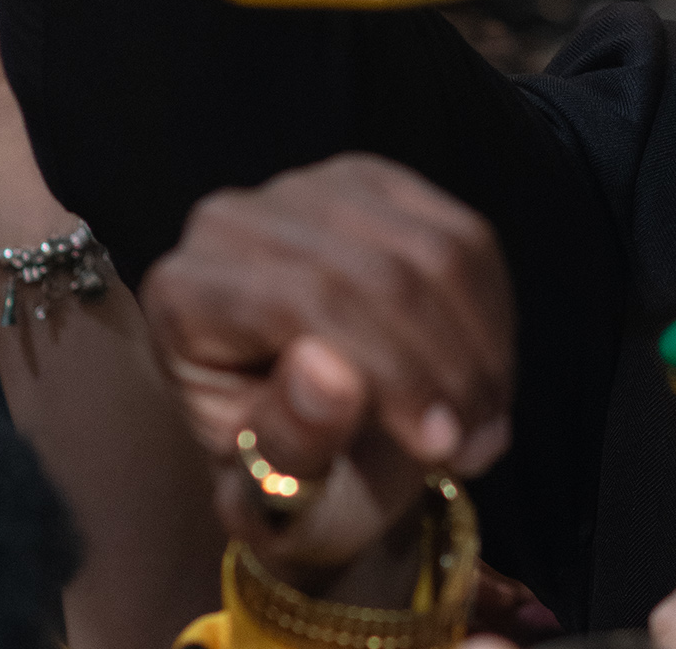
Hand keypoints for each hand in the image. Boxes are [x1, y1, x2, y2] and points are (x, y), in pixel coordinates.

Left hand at [140, 154, 515, 592]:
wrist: (300, 439)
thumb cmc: (275, 475)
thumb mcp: (270, 493)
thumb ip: (292, 441)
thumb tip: (328, 372)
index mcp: (184, 292)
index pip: (304, 302)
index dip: (389, 370)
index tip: (442, 446)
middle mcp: (234, 221)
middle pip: (377, 272)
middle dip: (445, 366)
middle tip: (479, 448)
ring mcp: (308, 189)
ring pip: (432, 250)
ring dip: (479, 346)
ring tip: (487, 422)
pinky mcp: (374, 181)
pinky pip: (464, 235)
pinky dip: (490, 313)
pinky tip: (486, 373)